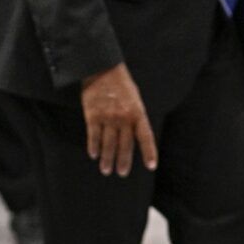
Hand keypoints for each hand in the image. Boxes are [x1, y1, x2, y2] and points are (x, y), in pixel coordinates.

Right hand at [80, 63, 156, 177]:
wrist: (103, 70)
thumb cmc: (122, 85)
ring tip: (107, 170)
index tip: (151, 166)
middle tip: (122, 173)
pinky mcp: (93, 116)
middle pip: (125, 145)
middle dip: (124, 161)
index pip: (146, 136)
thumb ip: (136, 117)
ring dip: (107, 159)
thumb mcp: (135, 99)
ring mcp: (108, 117)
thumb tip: (135, 136)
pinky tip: (94, 155)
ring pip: (108, 144)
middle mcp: (124, 117)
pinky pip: (94, 136)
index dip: (149, 152)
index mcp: (138, 112)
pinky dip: (94, 147)